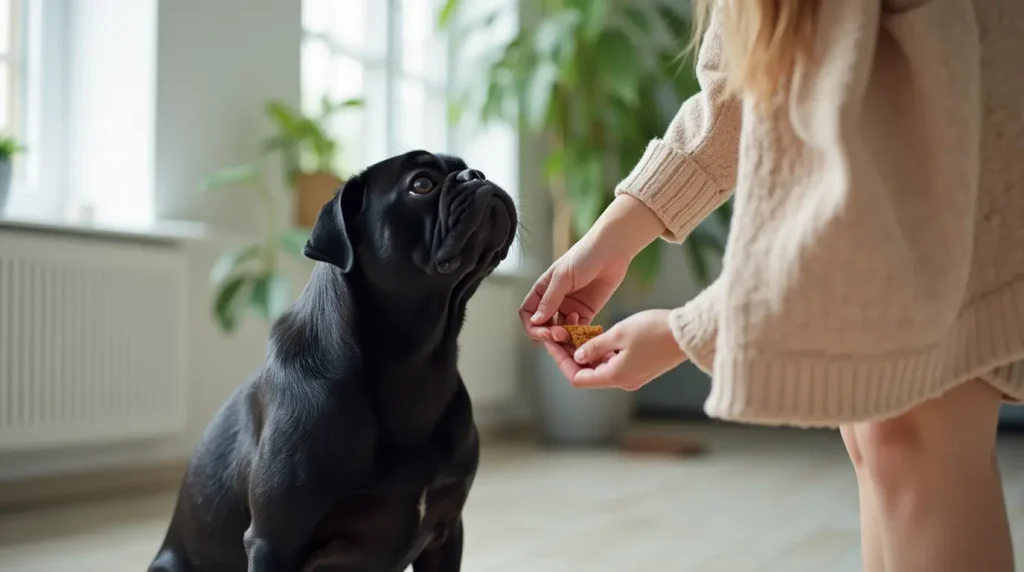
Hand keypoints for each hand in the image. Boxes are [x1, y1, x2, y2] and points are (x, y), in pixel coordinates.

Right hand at [519, 195, 663, 342]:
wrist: (612, 250)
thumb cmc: (585, 256)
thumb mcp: (563, 277)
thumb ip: (550, 299)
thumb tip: (535, 321)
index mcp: (542, 290)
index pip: (528, 313)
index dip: (533, 326)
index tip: (545, 332)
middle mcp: (554, 301)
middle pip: (544, 326)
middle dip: (549, 336)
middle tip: (561, 337)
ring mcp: (570, 308)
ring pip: (561, 332)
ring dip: (565, 339)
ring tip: (574, 337)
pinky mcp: (586, 312)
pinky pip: (579, 331)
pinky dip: (579, 337)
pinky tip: (585, 336)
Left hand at [543, 309, 686, 390]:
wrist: (688, 334)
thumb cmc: (655, 331)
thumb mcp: (618, 334)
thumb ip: (595, 346)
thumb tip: (577, 356)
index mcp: (615, 376)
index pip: (577, 377)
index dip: (561, 361)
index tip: (552, 342)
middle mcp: (622, 380)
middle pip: (587, 371)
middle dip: (571, 352)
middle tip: (562, 330)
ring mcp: (632, 374)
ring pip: (599, 365)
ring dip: (586, 349)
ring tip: (577, 327)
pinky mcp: (640, 366)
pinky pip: (613, 361)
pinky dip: (602, 349)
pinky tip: (596, 332)